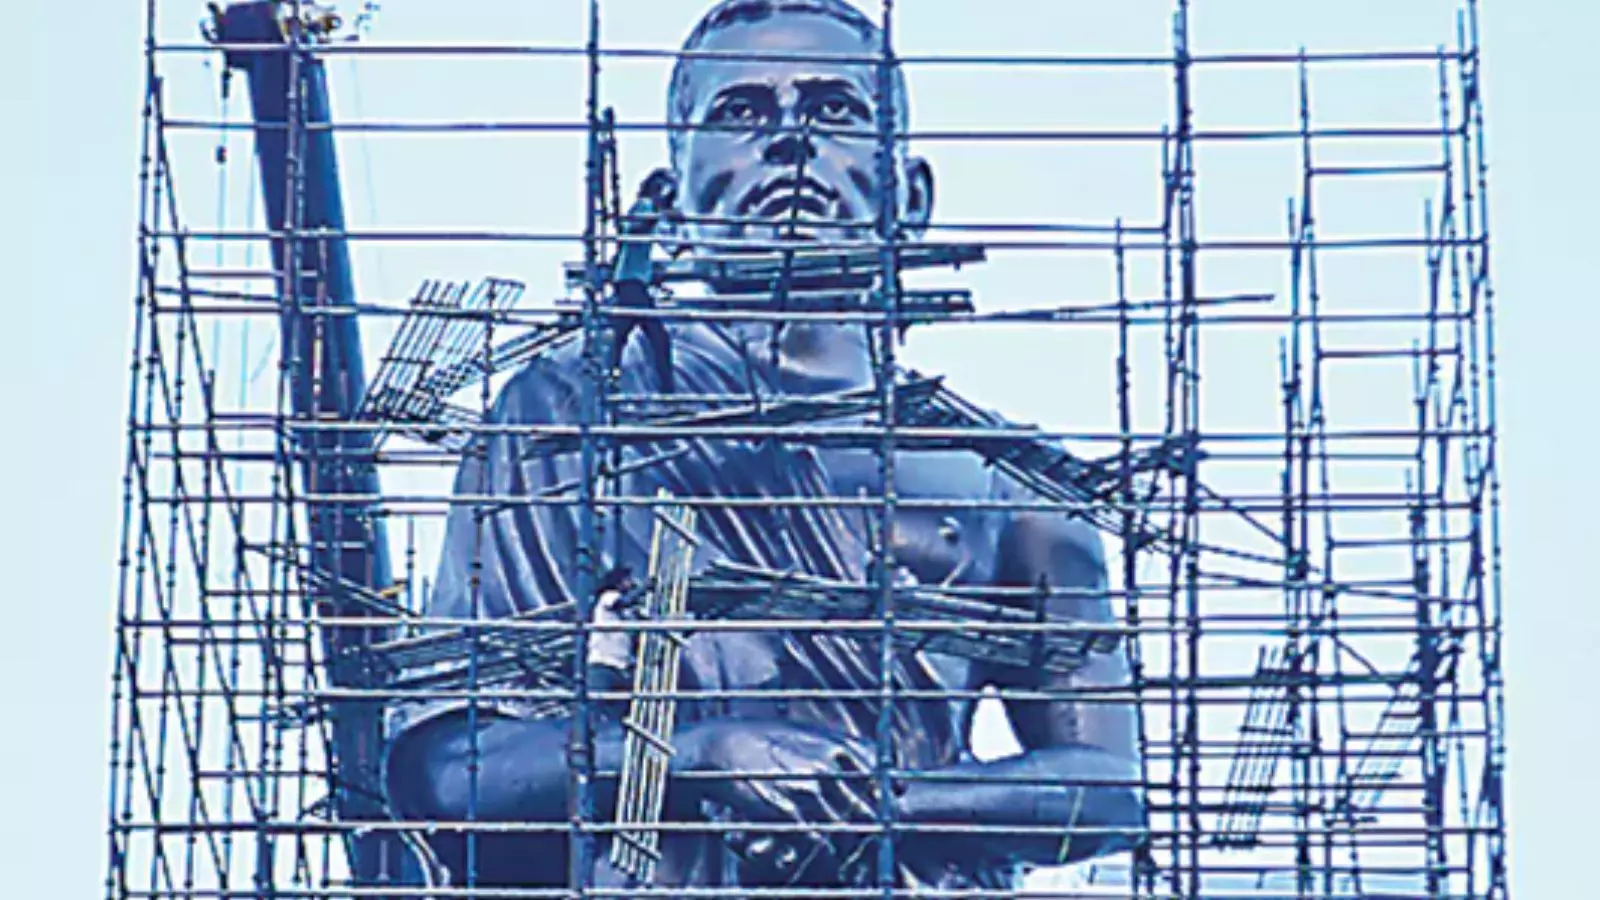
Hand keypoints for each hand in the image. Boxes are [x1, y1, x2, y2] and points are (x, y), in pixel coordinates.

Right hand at [686, 720, 884, 885]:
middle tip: (879, 836)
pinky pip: (819, 842)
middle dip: (875, 824)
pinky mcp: (787, 812)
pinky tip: (828, 857)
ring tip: (856, 853)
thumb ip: (835, 745)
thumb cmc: (762, 738)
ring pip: (847, 827)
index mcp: (833, 744)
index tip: (893, 800)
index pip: (878, 771)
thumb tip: (865, 755)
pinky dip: (828, 854)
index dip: (888, 789)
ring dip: (853, 844)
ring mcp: (808, 789)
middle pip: (868, 804)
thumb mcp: (804, 732)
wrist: (721, 746)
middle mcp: (826, 765)